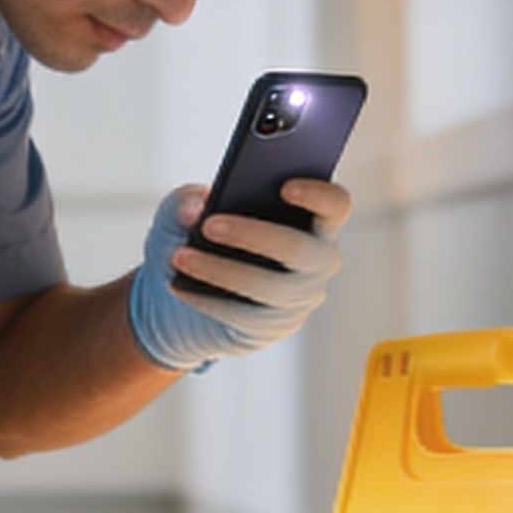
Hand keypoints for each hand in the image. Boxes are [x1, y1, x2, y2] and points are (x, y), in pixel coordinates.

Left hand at [126, 178, 348, 371]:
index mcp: (315, 219)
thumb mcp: (190, 207)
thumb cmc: (204, 234)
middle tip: (209, 225)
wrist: (191, 287)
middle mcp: (319, 260)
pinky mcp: (274, 326)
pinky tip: (176, 284)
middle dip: (253, 235)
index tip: (285, 186)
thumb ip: (189, 198)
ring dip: (220, 271)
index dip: (318, 195)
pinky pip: (244, 316)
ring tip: (179, 256)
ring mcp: (300, 297)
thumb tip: (193, 209)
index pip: (335, 205)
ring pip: (269, 287)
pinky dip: (207, 299)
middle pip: (299, 249)